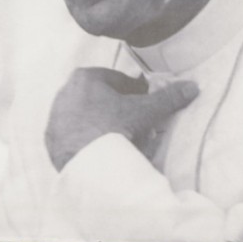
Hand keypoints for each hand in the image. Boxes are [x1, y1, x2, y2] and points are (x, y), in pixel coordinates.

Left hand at [45, 67, 198, 169]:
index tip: (144, 104)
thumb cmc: (113, 128)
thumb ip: (167, 98)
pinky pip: (75, 137)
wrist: (86, 163)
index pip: (117, 81)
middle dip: (118, 110)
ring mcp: (55, 118)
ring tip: (121, 140)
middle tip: (135, 124)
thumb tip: (191, 87)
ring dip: (103, 125)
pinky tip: (102, 151)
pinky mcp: (51, 141)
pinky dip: (88, 141)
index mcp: (85, 78)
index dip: (135, 92)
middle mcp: (64, 93)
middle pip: (100, 100)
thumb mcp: (145, 111)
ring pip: (86, 118)